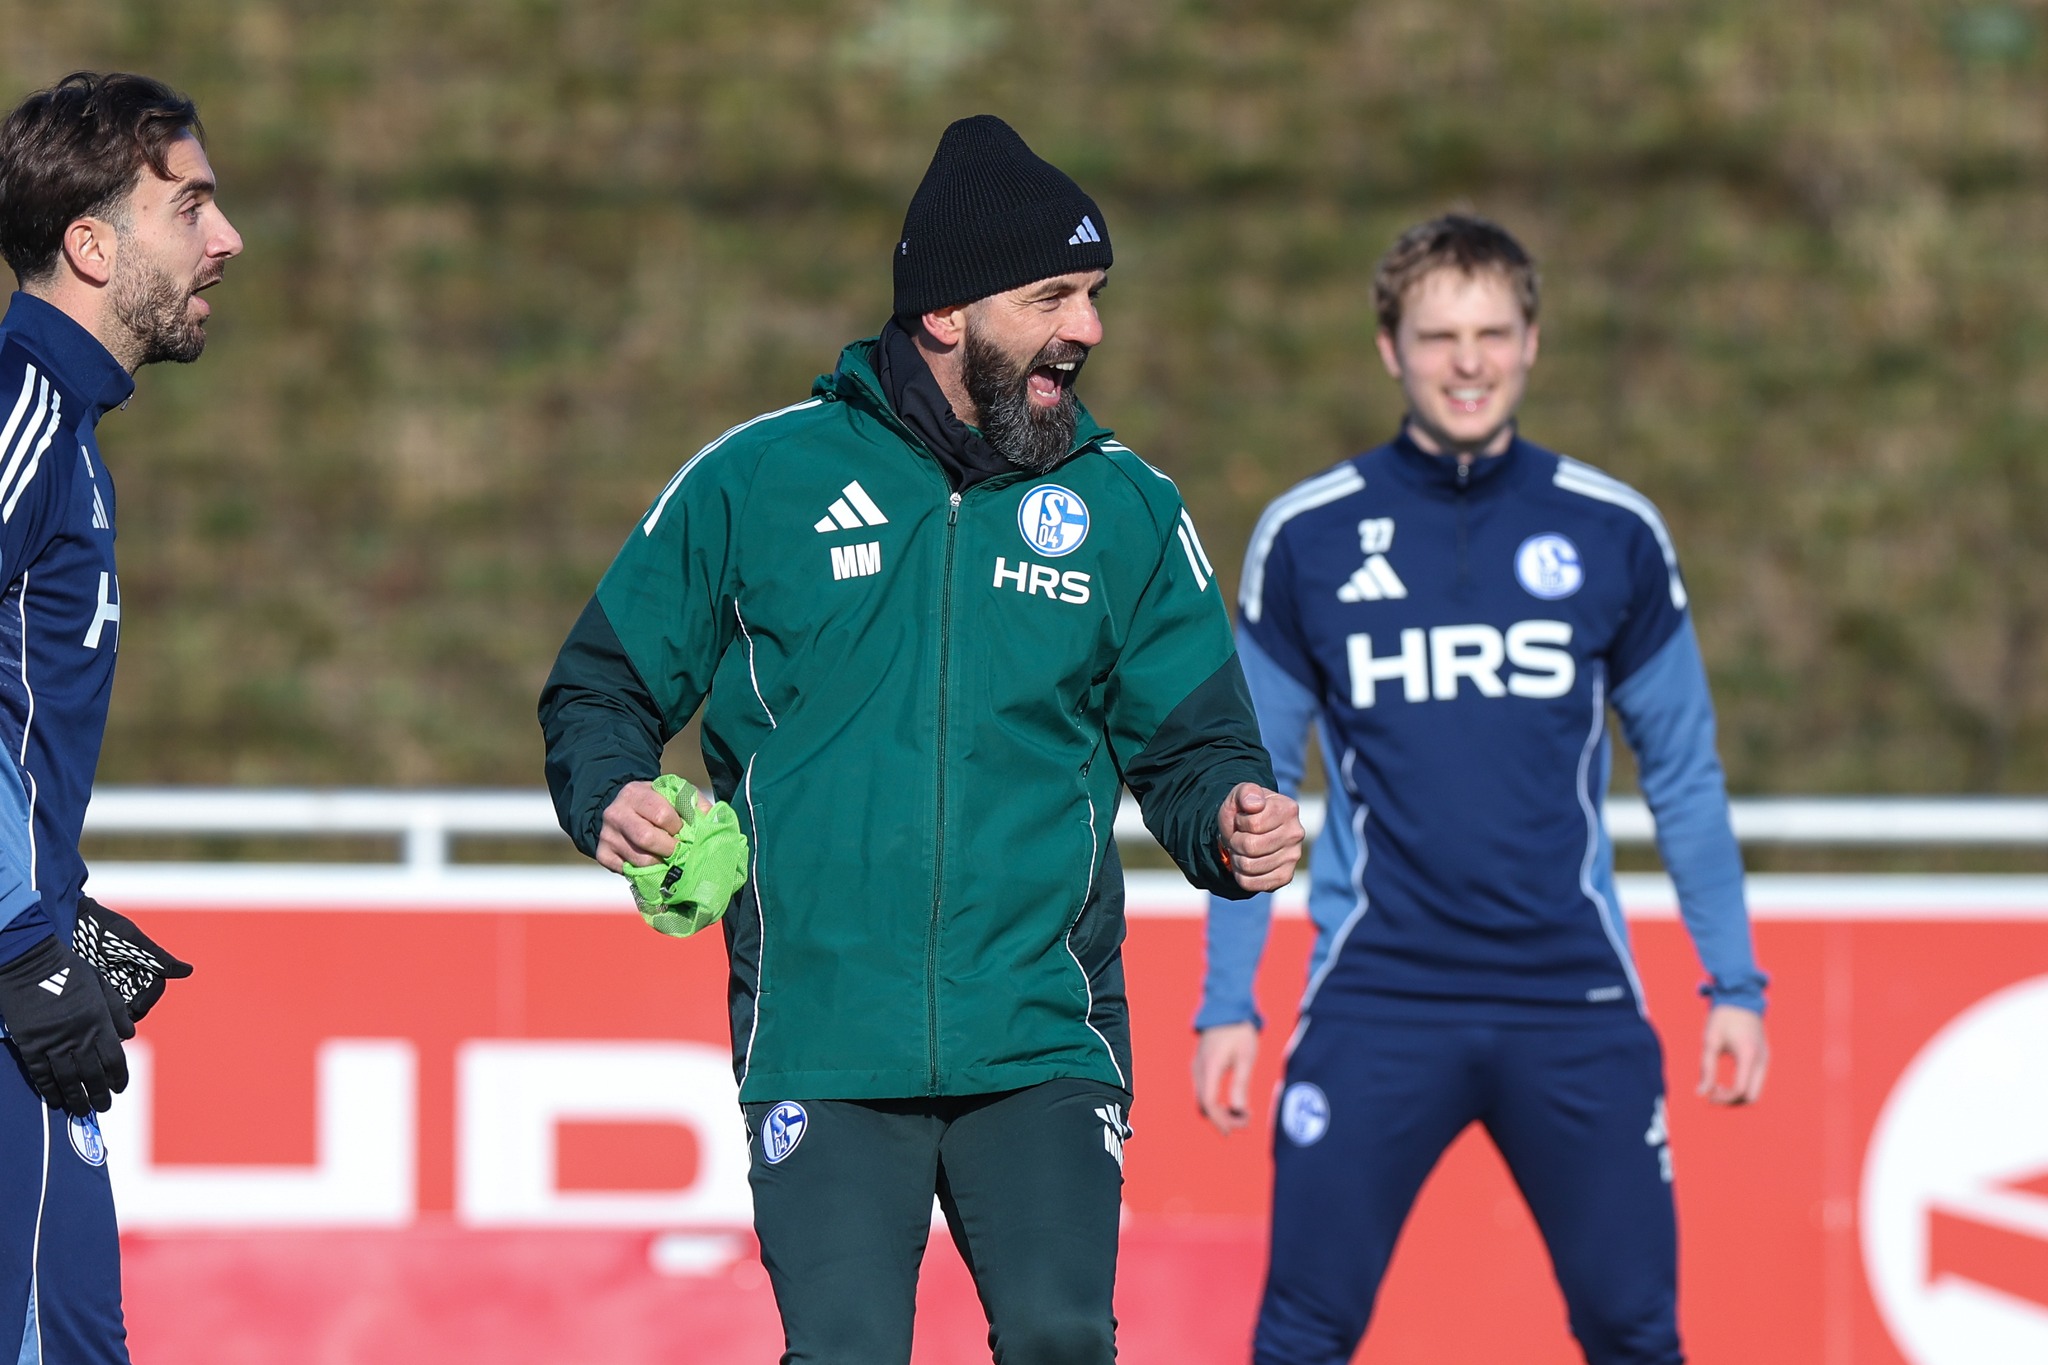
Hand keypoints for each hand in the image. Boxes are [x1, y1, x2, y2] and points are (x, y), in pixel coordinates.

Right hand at [0, 934, 133, 1114]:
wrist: (30, 962)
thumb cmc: (68, 970)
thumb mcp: (100, 985)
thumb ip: (116, 1011)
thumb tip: (129, 1035)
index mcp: (98, 1021)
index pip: (114, 1058)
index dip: (119, 1077)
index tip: (120, 1088)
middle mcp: (78, 1035)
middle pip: (93, 1074)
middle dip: (100, 1094)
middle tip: (103, 1107)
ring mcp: (53, 1041)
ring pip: (68, 1078)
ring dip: (76, 1098)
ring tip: (83, 1110)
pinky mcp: (30, 1044)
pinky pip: (41, 1073)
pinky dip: (49, 1089)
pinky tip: (55, 1100)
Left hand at [72, 896, 192, 1021]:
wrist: (62, 921)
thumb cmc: (99, 926)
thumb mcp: (127, 939)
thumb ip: (156, 957)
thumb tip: (188, 971)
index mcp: (142, 962)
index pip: (153, 985)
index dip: (149, 997)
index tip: (137, 1007)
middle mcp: (127, 974)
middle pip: (138, 1001)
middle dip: (132, 1012)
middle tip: (120, 1020)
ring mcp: (107, 983)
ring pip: (119, 1008)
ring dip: (115, 1017)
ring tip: (104, 1022)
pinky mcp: (88, 990)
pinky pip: (99, 1008)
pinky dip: (98, 1014)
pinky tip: (90, 1018)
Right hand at [595, 779, 692, 872]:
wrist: (621, 808)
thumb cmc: (654, 803)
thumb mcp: (671, 794)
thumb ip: (693, 803)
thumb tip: (710, 821)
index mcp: (635, 793)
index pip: (662, 815)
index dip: (678, 828)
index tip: (684, 832)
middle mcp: (616, 813)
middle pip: (647, 838)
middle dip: (670, 849)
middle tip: (680, 852)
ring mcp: (607, 835)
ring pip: (639, 859)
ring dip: (660, 864)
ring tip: (669, 860)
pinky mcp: (602, 854)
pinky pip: (626, 870)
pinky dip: (644, 872)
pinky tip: (652, 865)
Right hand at [1193, 1021, 1259, 1134]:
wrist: (1226, 1007)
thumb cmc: (1239, 1030)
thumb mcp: (1245, 1057)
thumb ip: (1240, 1084)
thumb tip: (1239, 1110)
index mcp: (1209, 1067)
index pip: (1209, 1103)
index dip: (1221, 1120)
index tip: (1236, 1128)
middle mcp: (1198, 1069)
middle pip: (1204, 1104)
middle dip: (1222, 1118)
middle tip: (1244, 1122)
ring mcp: (1196, 1067)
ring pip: (1202, 1099)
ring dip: (1218, 1111)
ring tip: (1240, 1114)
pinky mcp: (1199, 1065)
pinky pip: (1203, 1090)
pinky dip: (1214, 1101)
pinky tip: (1230, 1101)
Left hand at [1216, 783, 1302, 892]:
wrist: (1249, 831)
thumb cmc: (1244, 811)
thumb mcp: (1240, 795)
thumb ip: (1246, 792)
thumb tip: (1254, 804)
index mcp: (1288, 809)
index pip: (1253, 824)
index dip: (1239, 823)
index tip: (1242, 819)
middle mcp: (1296, 833)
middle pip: (1250, 847)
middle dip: (1235, 842)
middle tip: (1238, 837)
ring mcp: (1293, 856)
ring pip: (1249, 866)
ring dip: (1237, 858)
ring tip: (1242, 850)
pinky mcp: (1286, 876)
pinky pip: (1253, 884)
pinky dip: (1241, 875)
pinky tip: (1246, 864)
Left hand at [1698, 1004, 1767, 1104]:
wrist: (1741, 999)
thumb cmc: (1723, 1018)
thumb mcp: (1710, 1041)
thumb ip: (1706, 1068)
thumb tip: (1701, 1093)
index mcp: (1748, 1055)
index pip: (1740, 1090)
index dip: (1724, 1098)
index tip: (1708, 1094)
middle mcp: (1762, 1060)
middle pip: (1752, 1097)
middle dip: (1732, 1100)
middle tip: (1713, 1091)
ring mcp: (1766, 1060)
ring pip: (1755, 1091)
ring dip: (1737, 1094)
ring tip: (1717, 1084)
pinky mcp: (1764, 1059)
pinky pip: (1756, 1082)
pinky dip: (1742, 1086)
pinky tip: (1726, 1079)